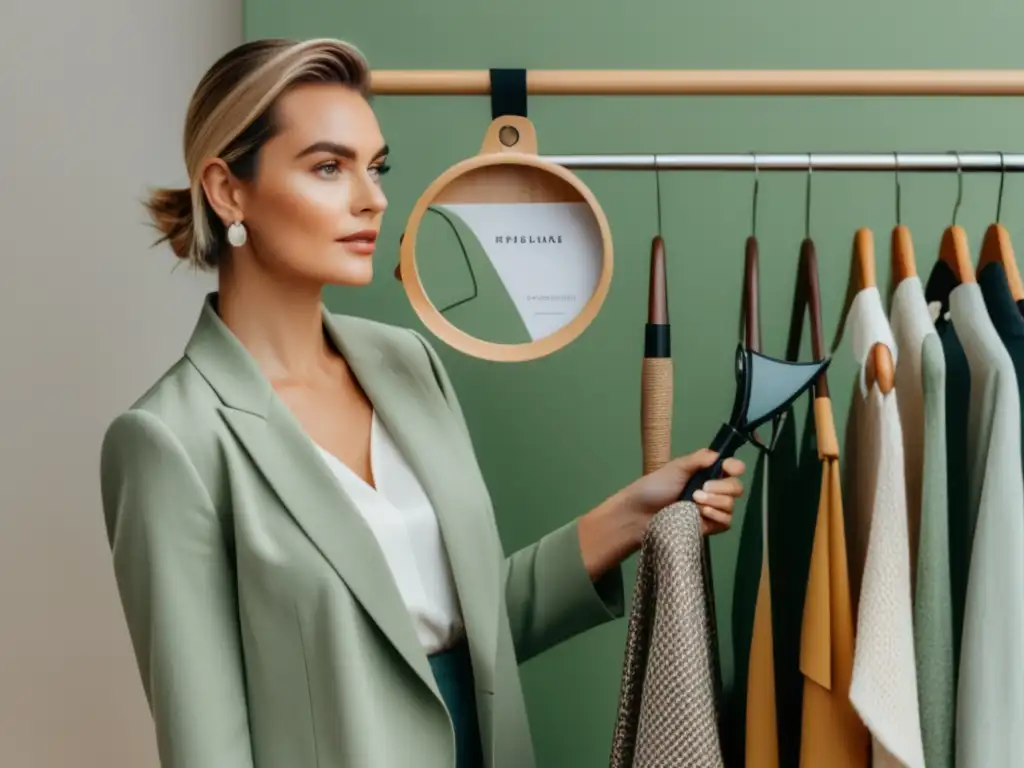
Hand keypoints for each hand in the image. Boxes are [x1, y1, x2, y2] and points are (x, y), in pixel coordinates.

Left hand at [625, 449, 745, 535]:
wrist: (640, 514)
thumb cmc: (655, 487)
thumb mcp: (676, 467)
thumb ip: (700, 459)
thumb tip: (720, 455)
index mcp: (706, 473)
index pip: (733, 468)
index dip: (734, 467)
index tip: (726, 468)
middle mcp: (713, 490)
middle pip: (736, 488)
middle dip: (722, 487)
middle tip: (699, 490)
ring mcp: (712, 510)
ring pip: (731, 506)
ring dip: (715, 502)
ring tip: (694, 502)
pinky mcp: (709, 527)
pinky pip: (726, 522)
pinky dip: (716, 516)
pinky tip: (701, 514)